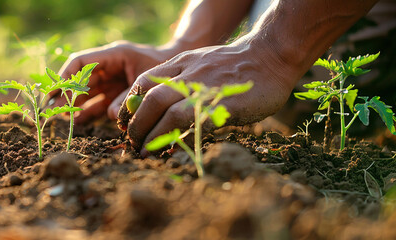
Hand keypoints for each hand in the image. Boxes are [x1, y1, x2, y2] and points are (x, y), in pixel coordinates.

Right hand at [53, 40, 178, 123]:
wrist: (180, 70)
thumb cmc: (164, 67)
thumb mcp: (146, 80)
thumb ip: (128, 97)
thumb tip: (110, 115)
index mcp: (113, 55)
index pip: (81, 62)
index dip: (65, 76)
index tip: (54, 92)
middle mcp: (108, 67)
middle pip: (80, 79)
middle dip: (65, 95)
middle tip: (52, 111)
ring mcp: (111, 81)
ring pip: (86, 93)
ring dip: (73, 105)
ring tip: (61, 118)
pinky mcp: (116, 94)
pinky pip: (97, 103)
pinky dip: (87, 112)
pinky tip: (76, 121)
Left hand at [124, 41, 302, 155]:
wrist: (271, 56)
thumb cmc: (234, 66)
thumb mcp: (199, 64)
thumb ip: (180, 81)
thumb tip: (159, 109)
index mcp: (180, 63)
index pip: (143, 83)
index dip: (129, 105)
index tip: (124, 123)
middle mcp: (188, 74)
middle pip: (150, 99)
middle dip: (136, 124)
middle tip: (132, 142)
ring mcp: (205, 88)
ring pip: (166, 110)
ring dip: (151, 133)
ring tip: (144, 151)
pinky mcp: (223, 103)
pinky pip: (195, 121)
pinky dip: (178, 136)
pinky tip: (171, 149)